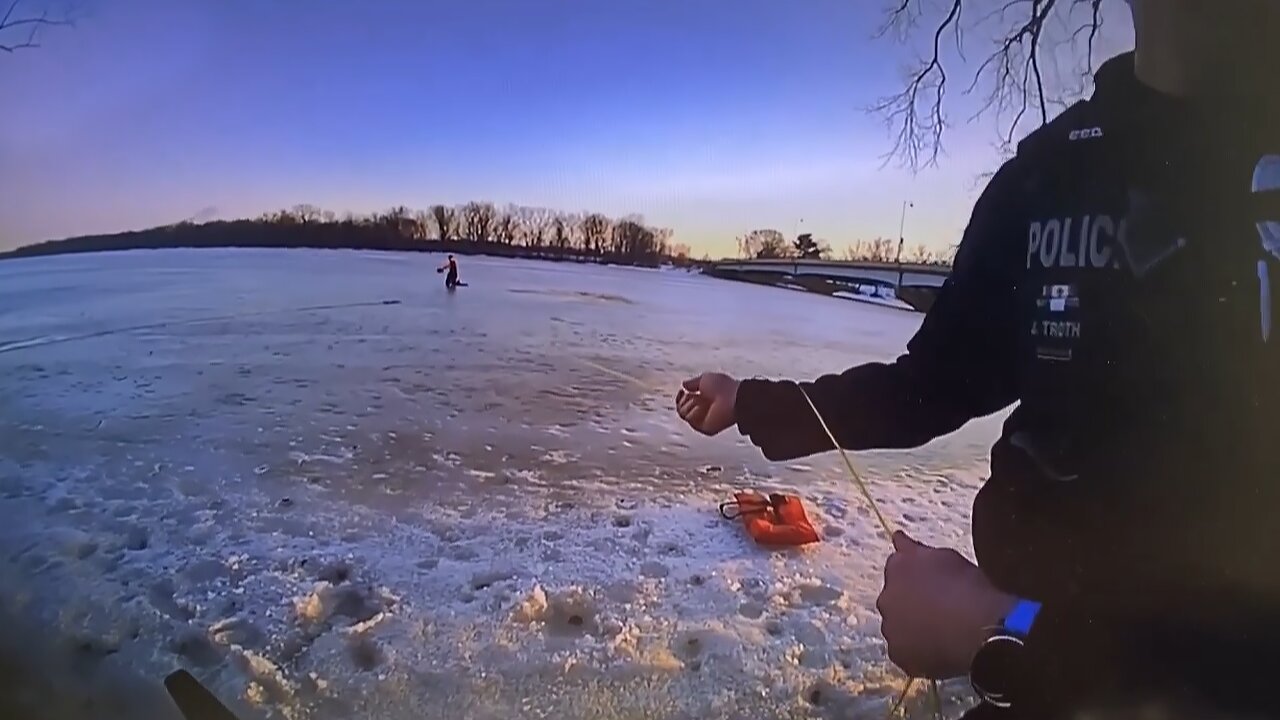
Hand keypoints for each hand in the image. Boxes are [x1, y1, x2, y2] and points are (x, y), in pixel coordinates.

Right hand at [675, 372, 739, 435]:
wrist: (732, 399)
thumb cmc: (723, 387)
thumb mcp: (705, 379)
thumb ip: (693, 382)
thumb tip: (684, 385)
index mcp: (705, 397)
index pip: (685, 400)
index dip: (681, 396)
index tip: (682, 390)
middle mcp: (704, 409)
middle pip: (681, 407)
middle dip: (686, 399)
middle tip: (697, 397)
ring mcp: (704, 419)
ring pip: (683, 413)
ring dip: (690, 405)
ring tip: (702, 402)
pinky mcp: (705, 428)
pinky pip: (689, 420)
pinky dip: (694, 412)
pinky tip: (702, 408)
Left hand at [876, 531, 1016, 679]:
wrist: (980, 628)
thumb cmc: (970, 587)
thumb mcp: (946, 557)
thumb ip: (916, 550)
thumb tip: (897, 537)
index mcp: (897, 567)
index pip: (898, 567)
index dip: (915, 576)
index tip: (930, 583)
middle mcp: (886, 596)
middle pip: (894, 598)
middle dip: (909, 601)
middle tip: (939, 609)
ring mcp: (890, 628)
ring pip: (898, 626)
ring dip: (911, 627)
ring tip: (942, 632)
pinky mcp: (899, 654)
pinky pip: (905, 651)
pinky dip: (917, 651)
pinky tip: (939, 649)